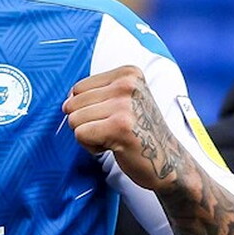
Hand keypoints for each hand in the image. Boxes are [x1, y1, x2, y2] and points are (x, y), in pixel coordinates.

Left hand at [63, 66, 181, 191]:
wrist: (167, 161)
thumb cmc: (140, 133)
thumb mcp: (124, 100)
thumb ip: (96, 94)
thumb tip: (66, 102)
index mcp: (128, 73)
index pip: (78, 88)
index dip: (87, 109)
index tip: (111, 117)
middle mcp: (128, 84)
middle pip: (73, 102)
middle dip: (86, 122)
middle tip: (112, 130)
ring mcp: (125, 105)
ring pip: (74, 119)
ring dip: (89, 135)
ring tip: (113, 138)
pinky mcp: (120, 126)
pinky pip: (80, 134)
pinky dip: (91, 146)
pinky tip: (112, 146)